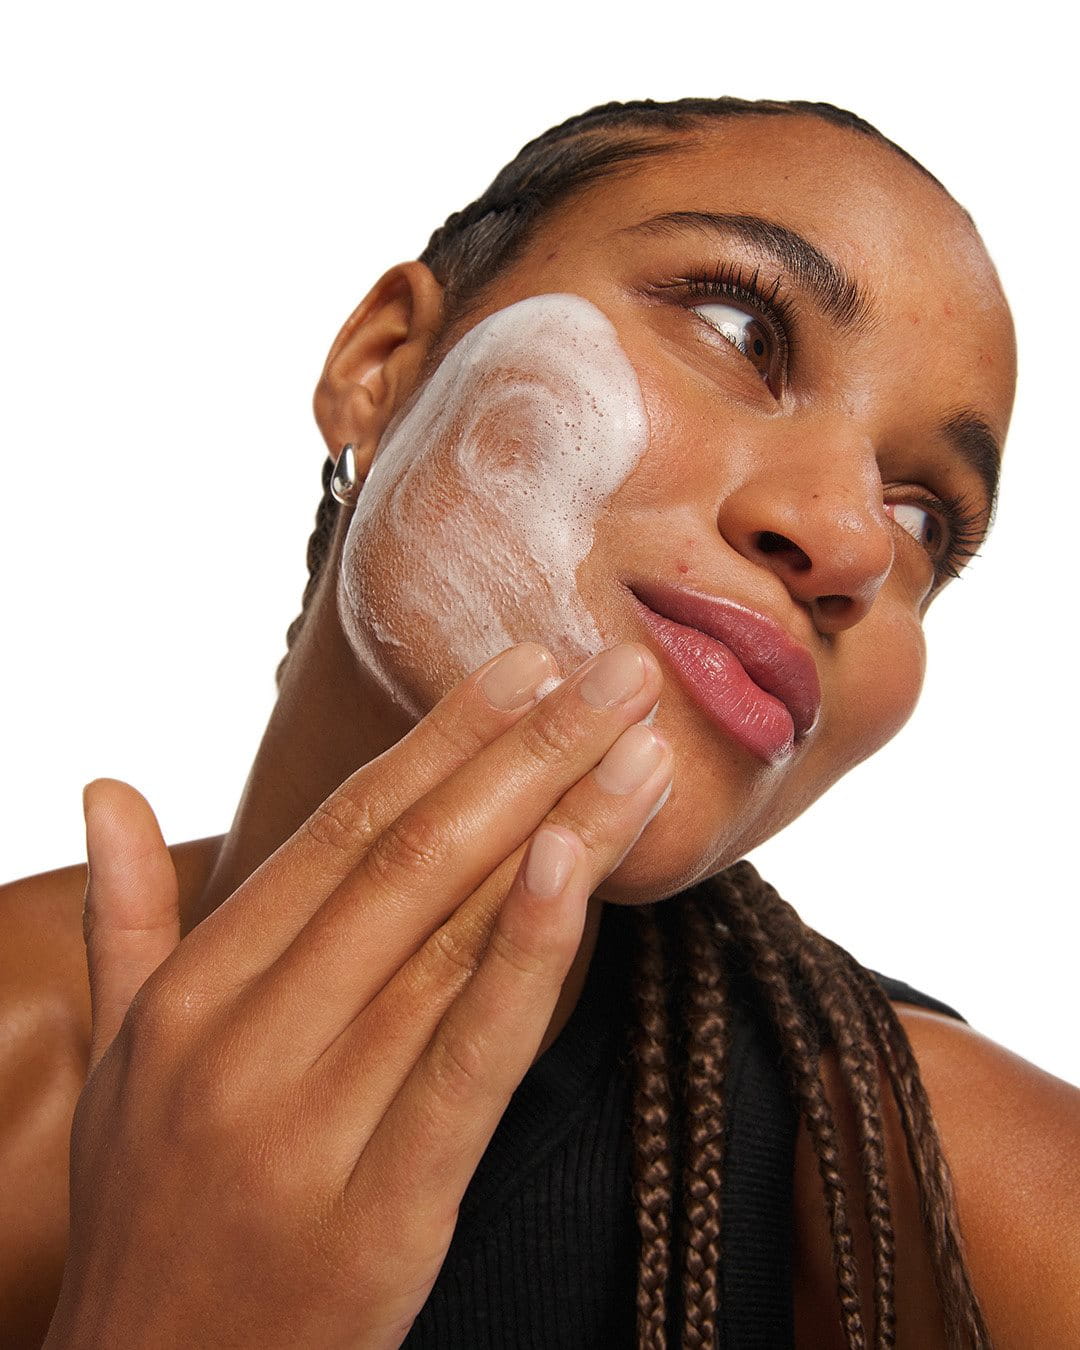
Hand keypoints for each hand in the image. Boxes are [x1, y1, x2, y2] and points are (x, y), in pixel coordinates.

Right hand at [46, 641, 671, 1348]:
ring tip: (641, 744)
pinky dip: (530, 955)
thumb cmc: (149, 1213)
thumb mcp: (122, 1059)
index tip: (525, 667)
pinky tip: (578, 864)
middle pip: (412, 860)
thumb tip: (107, 790)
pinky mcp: (382, 1211)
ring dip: (561, 826)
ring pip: (455, 940)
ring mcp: (309, 1127)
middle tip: (616, 672)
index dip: (442, 740)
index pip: (340, 829)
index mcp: (195, 992)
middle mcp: (247, 1042)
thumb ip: (128, 921)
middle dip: (527, 752)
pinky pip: (470, 1057)